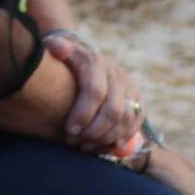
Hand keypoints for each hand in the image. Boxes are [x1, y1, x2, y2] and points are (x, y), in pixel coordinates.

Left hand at [42, 33, 141, 153]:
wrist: (83, 57)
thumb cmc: (64, 60)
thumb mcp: (57, 48)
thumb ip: (56, 48)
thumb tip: (56, 47)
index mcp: (95, 62)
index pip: (95, 91)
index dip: (83, 113)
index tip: (70, 130)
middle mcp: (116, 73)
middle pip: (113, 109)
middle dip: (95, 130)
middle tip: (78, 143)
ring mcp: (130, 86)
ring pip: (127, 119)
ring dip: (108, 137)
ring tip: (87, 147)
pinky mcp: (138, 99)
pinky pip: (136, 122)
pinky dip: (123, 137)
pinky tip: (106, 146)